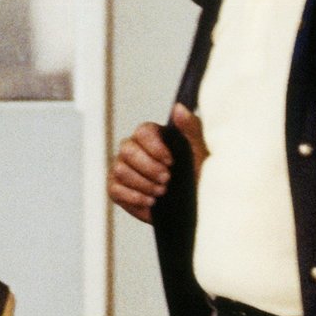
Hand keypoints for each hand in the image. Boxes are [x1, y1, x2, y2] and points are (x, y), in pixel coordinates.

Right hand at [107, 103, 206, 223]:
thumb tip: (178, 108)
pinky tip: (151, 202)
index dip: (154, 147)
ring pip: (120, 169)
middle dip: (148, 168)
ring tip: (161, 192)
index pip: (143, 131)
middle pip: (127, 150)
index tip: (171, 162)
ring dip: (143, 183)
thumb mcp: (201, 153)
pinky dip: (133, 197)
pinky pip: (114, 189)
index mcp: (154, 137)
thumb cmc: (200, 178)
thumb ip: (191, 128)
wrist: (195, 208)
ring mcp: (122, 169)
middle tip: (167, 180)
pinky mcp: (116, 189)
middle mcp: (134, 150)